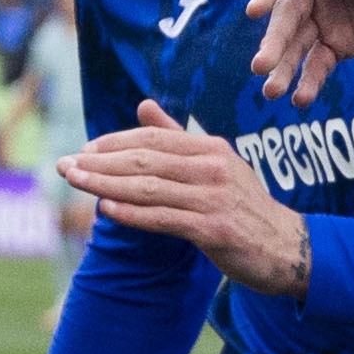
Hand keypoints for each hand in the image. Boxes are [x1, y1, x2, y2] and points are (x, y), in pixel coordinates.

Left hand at [59, 103, 310, 295]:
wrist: (288, 248)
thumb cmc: (245, 208)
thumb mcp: (217, 165)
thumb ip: (177, 138)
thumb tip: (144, 105)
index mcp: (210, 149)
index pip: (152, 140)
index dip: (113, 143)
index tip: (83, 150)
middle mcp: (212, 168)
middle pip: (144, 161)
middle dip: (99, 162)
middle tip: (65, 165)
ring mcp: (214, 198)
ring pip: (148, 188)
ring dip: (106, 185)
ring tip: (76, 182)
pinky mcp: (215, 229)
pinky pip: (164, 218)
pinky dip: (132, 213)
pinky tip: (106, 210)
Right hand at [248, 0, 353, 103]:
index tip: (255, 10)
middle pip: (287, 15)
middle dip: (274, 41)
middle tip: (261, 66)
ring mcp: (326, 19)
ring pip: (297, 45)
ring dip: (283, 68)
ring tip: (272, 91)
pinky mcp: (340, 45)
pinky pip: (318, 65)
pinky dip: (309, 81)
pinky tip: (301, 99)